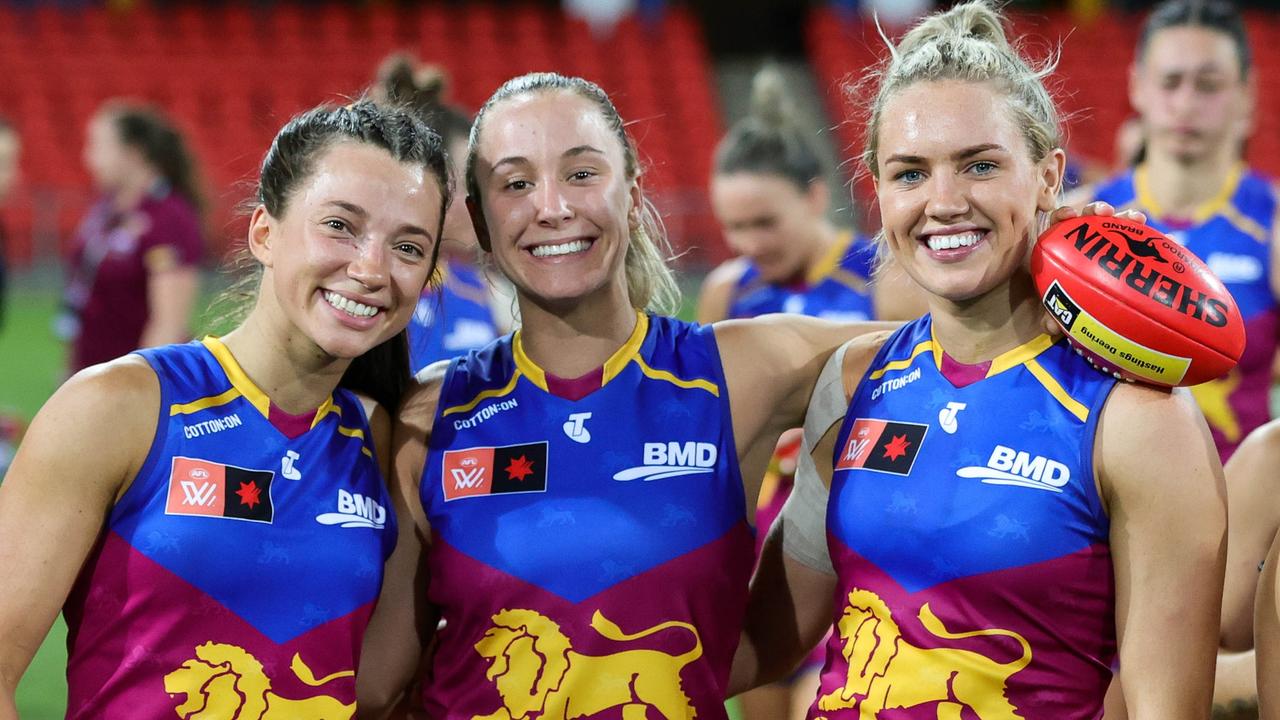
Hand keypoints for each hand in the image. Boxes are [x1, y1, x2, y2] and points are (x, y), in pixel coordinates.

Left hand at [1037, 201, 1148, 337]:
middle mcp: (1083, 242)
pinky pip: (1141, 244)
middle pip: (1088, 218)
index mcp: (1061, 248)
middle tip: (1105, 212)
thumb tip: (1052, 326)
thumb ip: (1051, 316)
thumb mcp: (1055, 312)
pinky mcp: (1130, 251)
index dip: (1063, 215)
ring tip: (1138, 219)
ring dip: (1126, 218)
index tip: (1069, 216)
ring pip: (1115, 225)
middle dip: (1096, 210)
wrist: (1083, 314)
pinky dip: (1152, 242)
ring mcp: (1107, 244)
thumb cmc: (1064, 309)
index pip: (1058, 224)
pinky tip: (1169, 243)